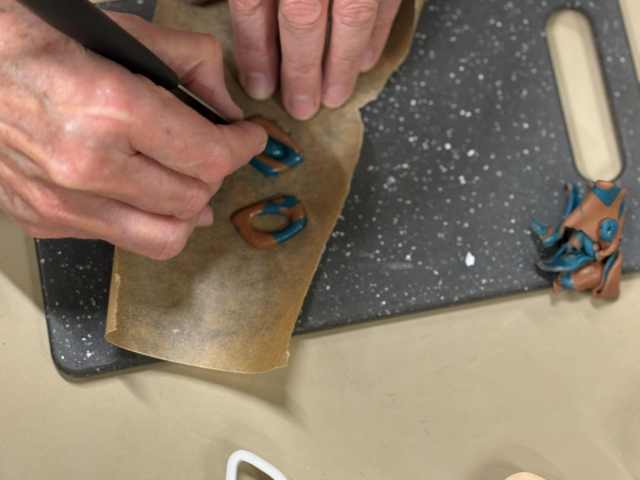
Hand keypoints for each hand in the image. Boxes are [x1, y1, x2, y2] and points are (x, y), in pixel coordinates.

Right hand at [0, 3, 266, 259]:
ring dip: (186, 211)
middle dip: (215, 174)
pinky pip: (118, 239)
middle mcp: (84, 164)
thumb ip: (191, 64)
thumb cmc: (34, 39)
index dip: (243, 148)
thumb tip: (228, 106)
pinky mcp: (43, 219)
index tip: (249, 139)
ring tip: (188, 185)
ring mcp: (60, 200)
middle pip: (193, 200)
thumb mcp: (122, 31)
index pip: (209, 157)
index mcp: (110, 109)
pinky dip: (141, 219)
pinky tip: (139, 192)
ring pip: (163, 238)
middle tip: (214, 153)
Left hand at [225, 0, 402, 119]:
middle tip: (300, 107)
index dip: (256, 50)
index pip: (255, 6)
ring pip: (350, 18)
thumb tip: (203, 3)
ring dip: (341, 64)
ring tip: (333, 98)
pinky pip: (385, 5)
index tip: (258, 86)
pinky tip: (365, 62)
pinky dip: (376, 37)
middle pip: (302, 21)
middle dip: (301, 71)